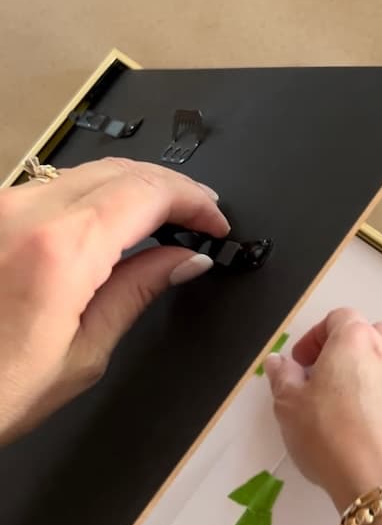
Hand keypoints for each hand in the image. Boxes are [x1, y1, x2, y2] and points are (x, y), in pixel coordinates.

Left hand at [0, 157, 228, 443]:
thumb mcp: (83, 353)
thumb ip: (137, 291)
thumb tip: (185, 259)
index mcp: (59, 252)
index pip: (146, 194)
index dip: (192, 202)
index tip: (215, 223)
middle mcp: (22, 213)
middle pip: (120, 171)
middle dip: (169, 189)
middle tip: (200, 218)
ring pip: (87, 171)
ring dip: (133, 189)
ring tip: (165, 221)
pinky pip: (55, 188)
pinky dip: (97, 196)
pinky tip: (115, 224)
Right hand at [265, 308, 381, 512]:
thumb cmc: (332, 440)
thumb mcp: (289, 407)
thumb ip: (282, 376)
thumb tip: (279, 363)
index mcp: (356, 340)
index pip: (338, 318)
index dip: (316, 337)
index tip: (303, 362)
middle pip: (372, 335)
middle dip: (350, 351)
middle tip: (329, 380)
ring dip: (377, 372)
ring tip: (358, 402)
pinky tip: (380, 425)